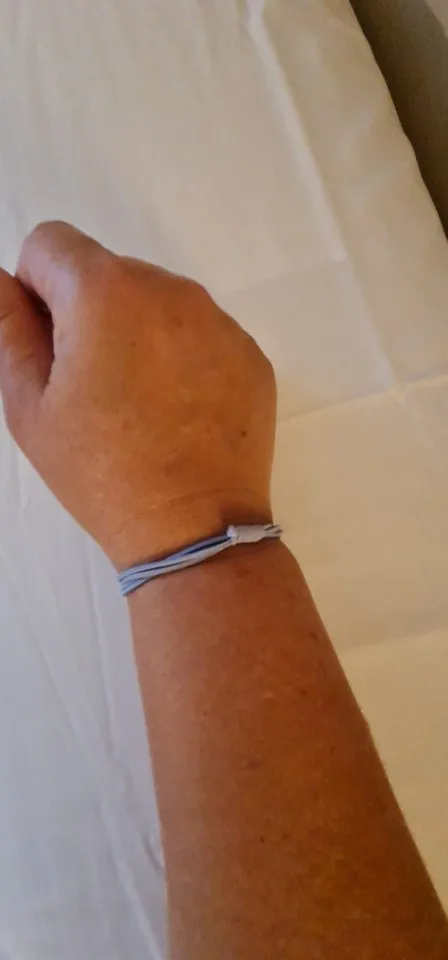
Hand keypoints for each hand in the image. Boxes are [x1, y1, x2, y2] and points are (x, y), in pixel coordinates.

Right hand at [0, 222, 275, 567]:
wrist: (193, 529)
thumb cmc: (99, 471)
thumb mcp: (30, 404)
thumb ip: (7, 325)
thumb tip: (0, 279)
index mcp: (105, 292)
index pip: (50, 242)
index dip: (35, 289)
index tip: (50, 346)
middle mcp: (170, 288)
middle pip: (108, 271)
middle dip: (88, 312)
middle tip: (92, 387)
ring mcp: (219, 320)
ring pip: (157, 300)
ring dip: (137, 331)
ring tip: (138, 404)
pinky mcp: (250, 353)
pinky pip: (200, 332)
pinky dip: (182, 355)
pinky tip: (178, 412)